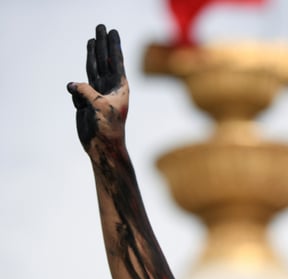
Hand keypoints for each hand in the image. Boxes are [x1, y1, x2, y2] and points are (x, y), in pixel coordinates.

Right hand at [67, 24, 128, 150]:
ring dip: (91, 55)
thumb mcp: (100, 106)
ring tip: (91, 40)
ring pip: (92, 69)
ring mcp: (98, 94)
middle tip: (100, 27)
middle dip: (102, 44)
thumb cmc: (109, 127)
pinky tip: (79, 102)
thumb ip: (86, 91)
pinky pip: (78, 91)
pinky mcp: (87, 102)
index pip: (116, 61)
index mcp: (120, 88)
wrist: (103, 146)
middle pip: (104, 60)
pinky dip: (77, 93)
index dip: (113, 45)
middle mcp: (110, 88)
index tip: (112, 31)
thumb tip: (71, 84)